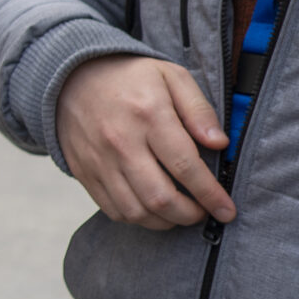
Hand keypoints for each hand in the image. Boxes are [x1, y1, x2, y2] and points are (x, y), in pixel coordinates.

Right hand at [55, 55, 233, 229]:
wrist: (71, 78)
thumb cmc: (130, 79)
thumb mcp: (172, 77)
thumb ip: (199, 109)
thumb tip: (219, 144)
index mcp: (148, 115)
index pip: (185, 167)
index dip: (211, 195)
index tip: (227, 210)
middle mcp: (120, 142)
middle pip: (160, 197)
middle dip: (190, 215)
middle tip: (203, 212)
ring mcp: (99, 160)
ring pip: (136, 211)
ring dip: (165, 221)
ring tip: (179, 213)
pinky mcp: (84, 172)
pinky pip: (113, 209)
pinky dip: (138, 218)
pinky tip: (152, 209)